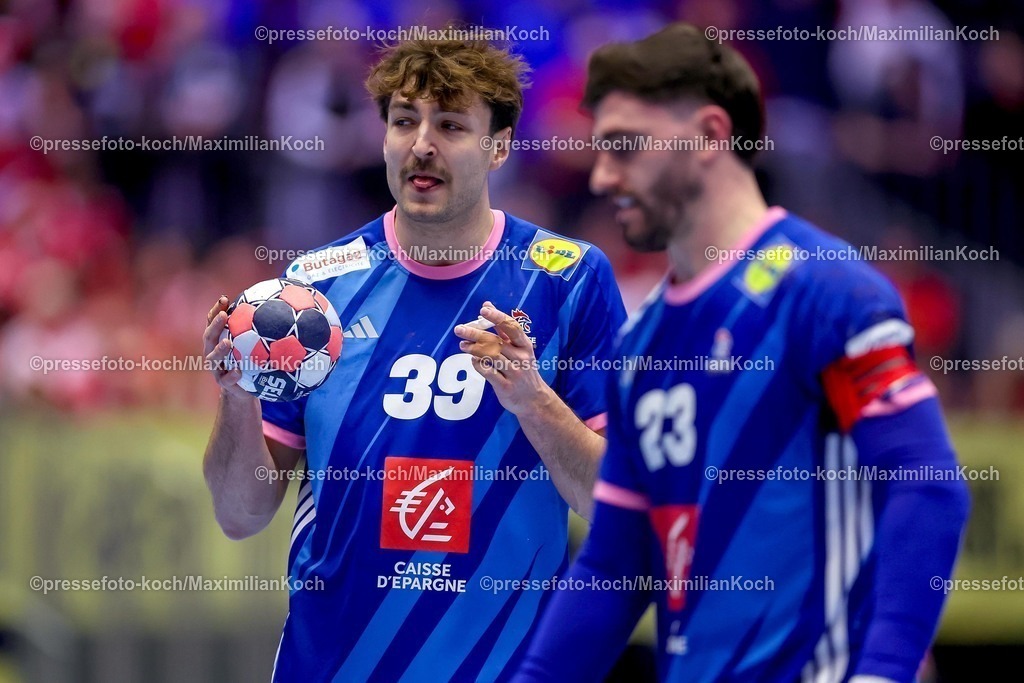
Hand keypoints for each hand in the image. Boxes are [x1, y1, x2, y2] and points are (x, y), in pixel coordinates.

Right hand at [203, 295, 252, 399]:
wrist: (244, 389)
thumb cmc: (249, 360)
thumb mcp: (252, 345)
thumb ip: (258, 329)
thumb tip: (277, 305)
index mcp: (217, 339)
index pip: (213, 321)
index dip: (216, 310)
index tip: (224, 299)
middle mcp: (213, 351)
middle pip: (209, 336)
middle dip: (215, 325)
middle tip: (224, 316)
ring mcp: (216, 368)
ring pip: (213, 357)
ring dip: (219, 350)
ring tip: (227, 343)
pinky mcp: (224, 383)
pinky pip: (226, 380)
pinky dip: (231, 375)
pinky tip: (239, 371)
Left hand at [454, 301, 552, 416]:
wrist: (533, 400)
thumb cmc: (523, 369)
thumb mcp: (519, 349)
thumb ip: (502, 328)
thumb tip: (487, 305)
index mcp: (524, 345)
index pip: (511, 327)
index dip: (497, 317)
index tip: (484, 310)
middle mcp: (520, 358)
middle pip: (496, 342)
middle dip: (476, 334)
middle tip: (459, 329)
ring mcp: (514, 373)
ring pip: (491, 356)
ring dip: (474, 349)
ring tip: (462, 345)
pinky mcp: (505, 386)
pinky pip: (489, 373)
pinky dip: (479, 365)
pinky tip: (473, 360)